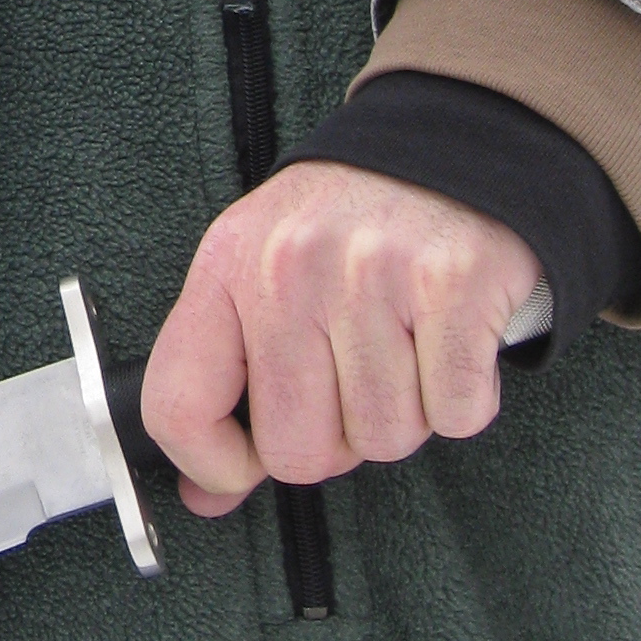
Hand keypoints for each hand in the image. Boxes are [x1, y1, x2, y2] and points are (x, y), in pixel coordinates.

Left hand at [141, 163, 541, 515]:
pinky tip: (450, 345)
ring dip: (405, 415)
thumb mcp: (261, 275)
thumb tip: (203, 496)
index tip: (247, 464)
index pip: (177, 407)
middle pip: (297, 450)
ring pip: (383, 439)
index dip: (214, 465)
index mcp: (226, 265)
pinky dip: (463, 400)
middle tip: (355, 383)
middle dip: (334, 441)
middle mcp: (290, 268)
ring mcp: (372, 273)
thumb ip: (227, 384)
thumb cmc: (347, 227)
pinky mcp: (454, 284)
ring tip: (405, 348)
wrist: (451, 143)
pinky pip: (456, 414)